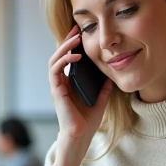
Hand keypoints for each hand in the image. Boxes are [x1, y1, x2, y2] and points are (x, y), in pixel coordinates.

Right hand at [48, 26, 113, 165]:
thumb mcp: (101, 99)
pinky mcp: (56, 91)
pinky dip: (64, 61)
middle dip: (67, 40)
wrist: (81, 136)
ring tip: (75, 38)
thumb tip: (111, 74)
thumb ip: (104, 87)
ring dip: (64, 47)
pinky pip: (55, 71)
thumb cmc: (87, 121)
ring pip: (54, 60)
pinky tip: (76, 56)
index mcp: (69, 82)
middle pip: (59, 55)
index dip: (72, 45)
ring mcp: (57, 86)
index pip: (68, 58)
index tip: (81, 32)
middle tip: (76, 28)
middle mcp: (60, 82)